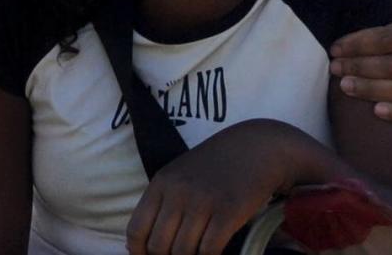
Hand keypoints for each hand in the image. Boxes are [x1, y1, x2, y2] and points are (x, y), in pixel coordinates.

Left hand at [126, 120, 336, 254]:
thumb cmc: (215, 166)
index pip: (136, 230)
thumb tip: (143, 244)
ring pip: (182, 252)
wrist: (255, 147)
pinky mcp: (228, 211)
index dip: (138, 253)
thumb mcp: (179, 176)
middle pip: (158, 247)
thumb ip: (162, 203)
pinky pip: (209, 250)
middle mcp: (178, 192)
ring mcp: (203, 202)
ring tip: (198, 251)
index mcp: (161, 183)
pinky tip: (214, 252)